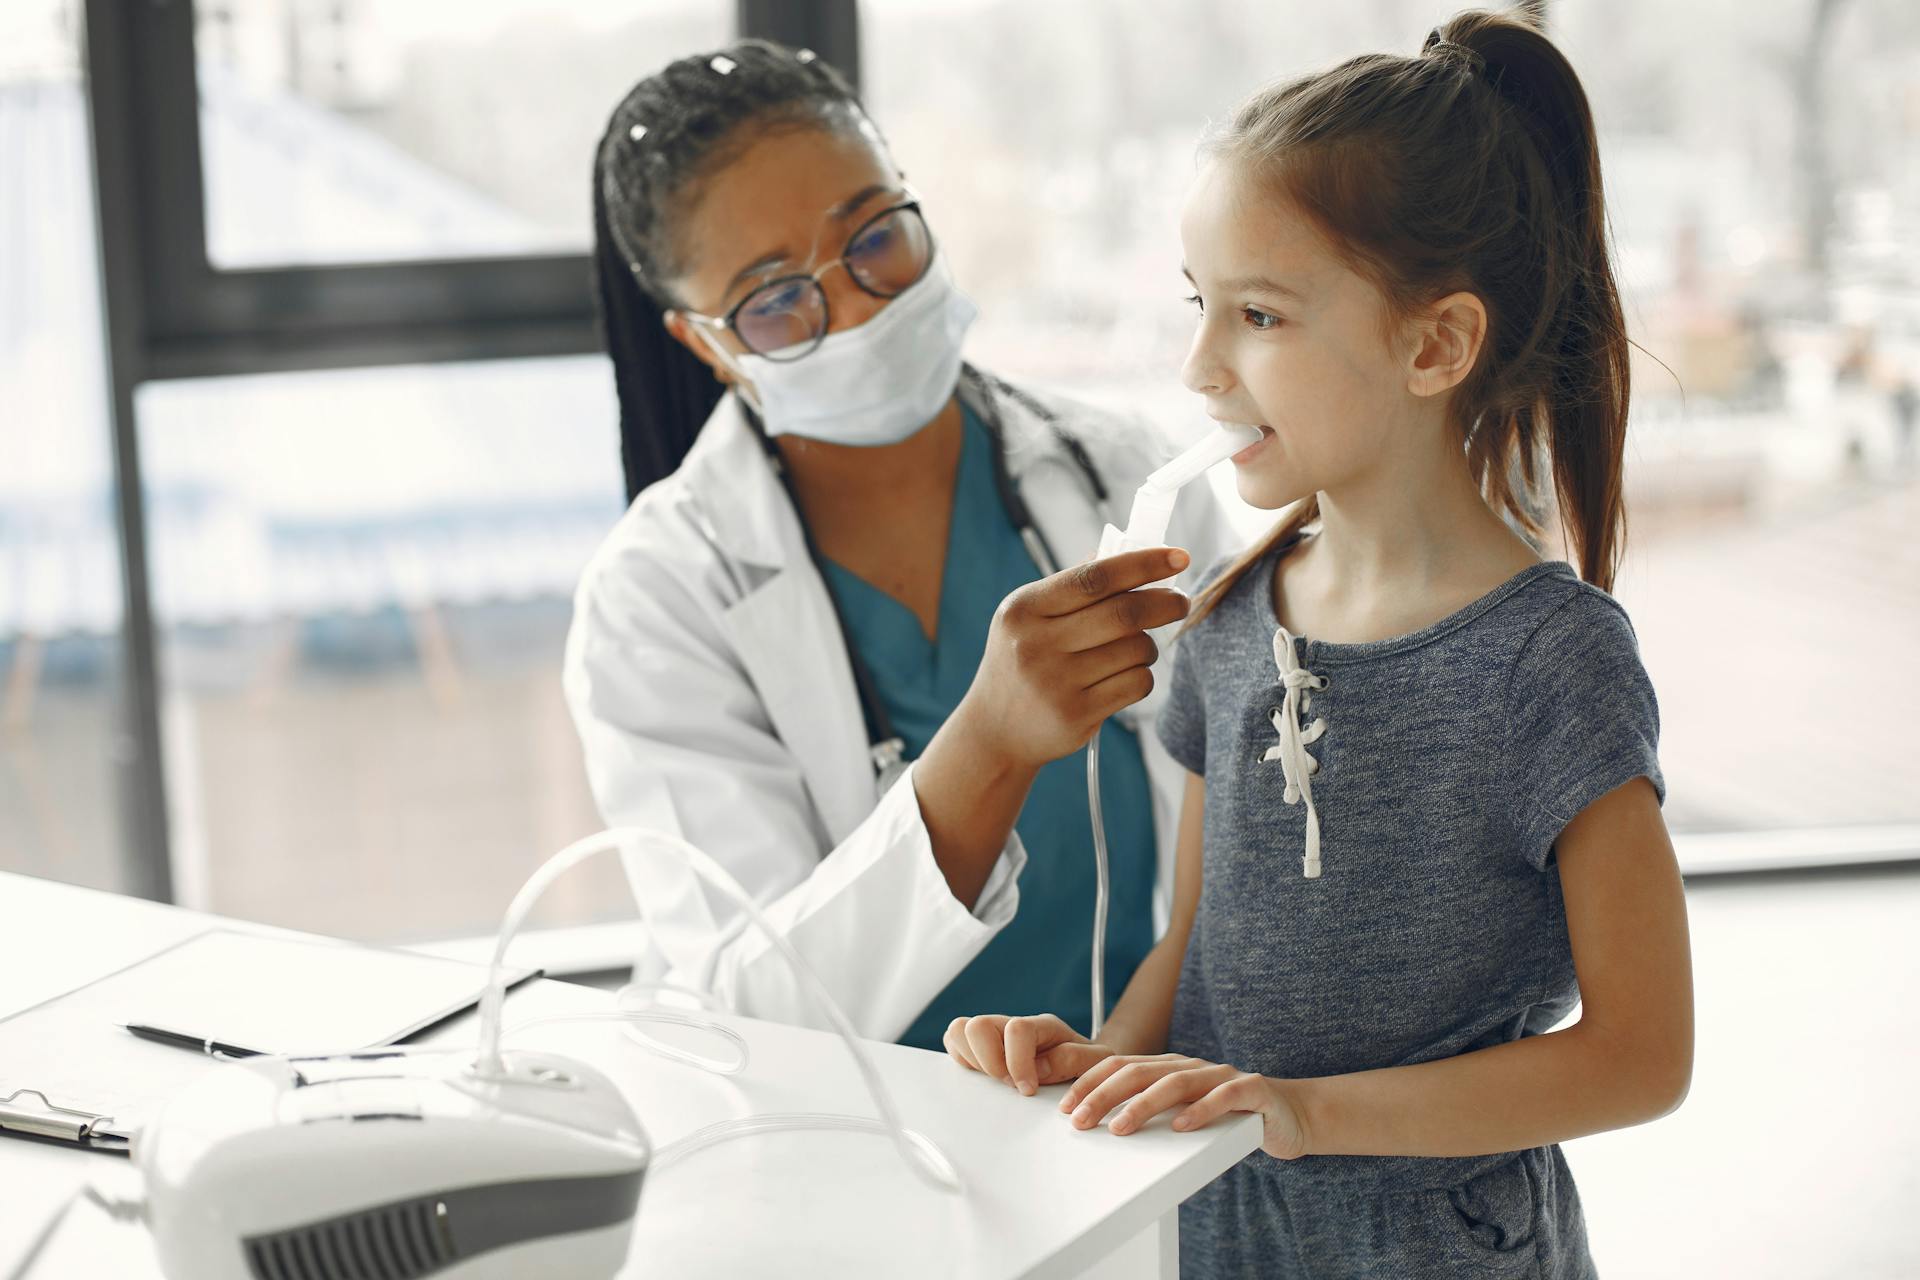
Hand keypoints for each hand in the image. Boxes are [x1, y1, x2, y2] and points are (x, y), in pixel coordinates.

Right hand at [942, 1013, 1114, 1095]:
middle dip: (989, 1062)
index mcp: (1043, 1026)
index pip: (1018, 1029)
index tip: (1027, 1089)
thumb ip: (1073, 1060)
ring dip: (973, 1060)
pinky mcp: (980, 1045)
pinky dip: (962, 1060)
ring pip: (960, 1029)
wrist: (1085, 1065)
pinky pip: (954, 1041)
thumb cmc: (1088, 1065)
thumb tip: (1037, 1067)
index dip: (1017, 1062)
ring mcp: (995, 1033)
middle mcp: (1014, 1025)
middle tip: (1008, 1083)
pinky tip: (985, 1077)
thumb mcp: (1095, 1063)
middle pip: (978, 1025)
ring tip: (995, 1080)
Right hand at [950, 547, 1190, 770]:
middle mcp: (1035, 644)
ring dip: (1148, 646)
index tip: (1178, 556)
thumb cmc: (1022, 662)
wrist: (995, 730)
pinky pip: (1136, 684)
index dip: (1143, 564)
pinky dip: (1142, 676)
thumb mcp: (1028, 618)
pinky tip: (1125, 676)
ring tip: (1135, 649)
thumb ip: (1072, 584)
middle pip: (1124, 613)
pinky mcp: (1075, 715)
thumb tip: (1129, 550)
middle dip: (1165, 602)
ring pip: (1136, 649)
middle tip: (1181, 601)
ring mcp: (1055, 683)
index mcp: (1024, 609)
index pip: (1095, 577)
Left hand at [1058, 1053, 1309, 1158]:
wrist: (1290, 1115)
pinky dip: (1201, 1110)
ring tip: (1119, 1127)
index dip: (1091, 1084)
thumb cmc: (1229, 1118)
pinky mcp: (1253, 1091)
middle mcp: (1192, 1066)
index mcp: (1170, 1068)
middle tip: (1078, 1120)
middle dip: (1103, 1095)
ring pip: (1176, 1083)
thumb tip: (1098, 1128)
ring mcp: (1222, 1075)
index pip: (1121, 1067)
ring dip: (1142, 1105)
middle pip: (1139, 1072)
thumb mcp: (1183, 1113)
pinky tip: (1181, 1126)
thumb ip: (1150, 1112)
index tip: (1065, 1107)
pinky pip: (1225, 1096)